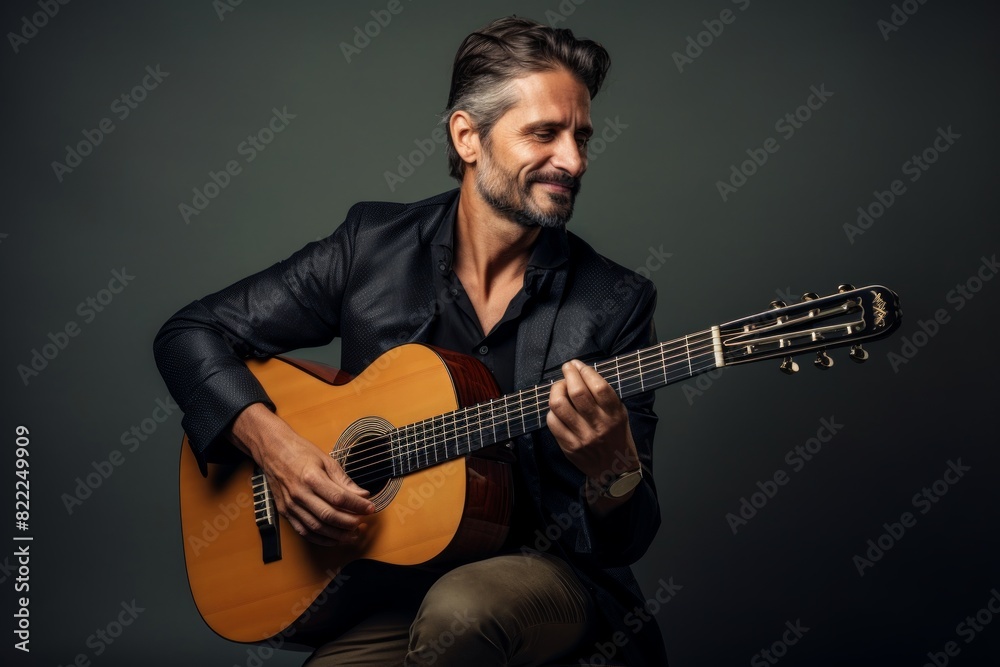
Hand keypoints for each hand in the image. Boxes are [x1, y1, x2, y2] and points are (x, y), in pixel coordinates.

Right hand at [229, 403, 373, 545]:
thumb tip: (363, 495)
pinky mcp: (285, 512)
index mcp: (311, 477)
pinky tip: (335, 538)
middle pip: (329, 515)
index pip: (339, 497)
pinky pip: (304, 532)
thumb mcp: (326, 460)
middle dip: (350, 523)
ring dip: (338, 535)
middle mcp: (299, 493)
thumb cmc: (300, 452)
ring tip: (353, 534)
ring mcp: (290, 505)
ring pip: (317, 528)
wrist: (272, 451)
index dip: (358, 505)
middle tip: (363, 523)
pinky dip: (321, 539)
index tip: (371, 508)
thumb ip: (345, 480)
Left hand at [546, 360, 640, 509]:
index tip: (578, 365)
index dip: (585, 371)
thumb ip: (605, 397)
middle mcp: (599, 426)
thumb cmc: (617, 438)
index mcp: (615, 415)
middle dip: (568, 374)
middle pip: (577, 392)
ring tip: (559, 386)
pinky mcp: (569, 447)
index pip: (599, 387)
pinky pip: (552, 422)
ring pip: (560, 405)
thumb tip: (583, 374)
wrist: (615, 472)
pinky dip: (552, 410)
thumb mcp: (621, 415)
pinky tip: (557, 408)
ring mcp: (582, 437)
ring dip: (556, 389)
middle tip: (567, 368)